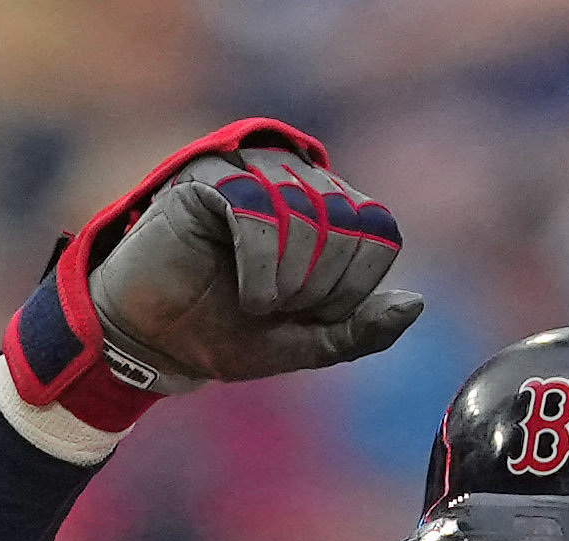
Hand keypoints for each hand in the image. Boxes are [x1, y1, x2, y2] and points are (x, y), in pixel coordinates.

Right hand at [8, 118, 420, 431]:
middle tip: (281, 310)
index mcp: (327, 213)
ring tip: (260, 304)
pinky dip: (263, 262)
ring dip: (292, 276)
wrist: (153, 339)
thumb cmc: (224, 333)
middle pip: (349, 221)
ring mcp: (251, 169)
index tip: (312, 316)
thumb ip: (358, 328)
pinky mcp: (208, 175)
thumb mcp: (304, 343)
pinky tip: (247, 293)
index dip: (355, 286)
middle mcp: (295, 180)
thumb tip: (415, 304)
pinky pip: (257, 205)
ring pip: (309, 210)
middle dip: (322, 284)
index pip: (379, 232)